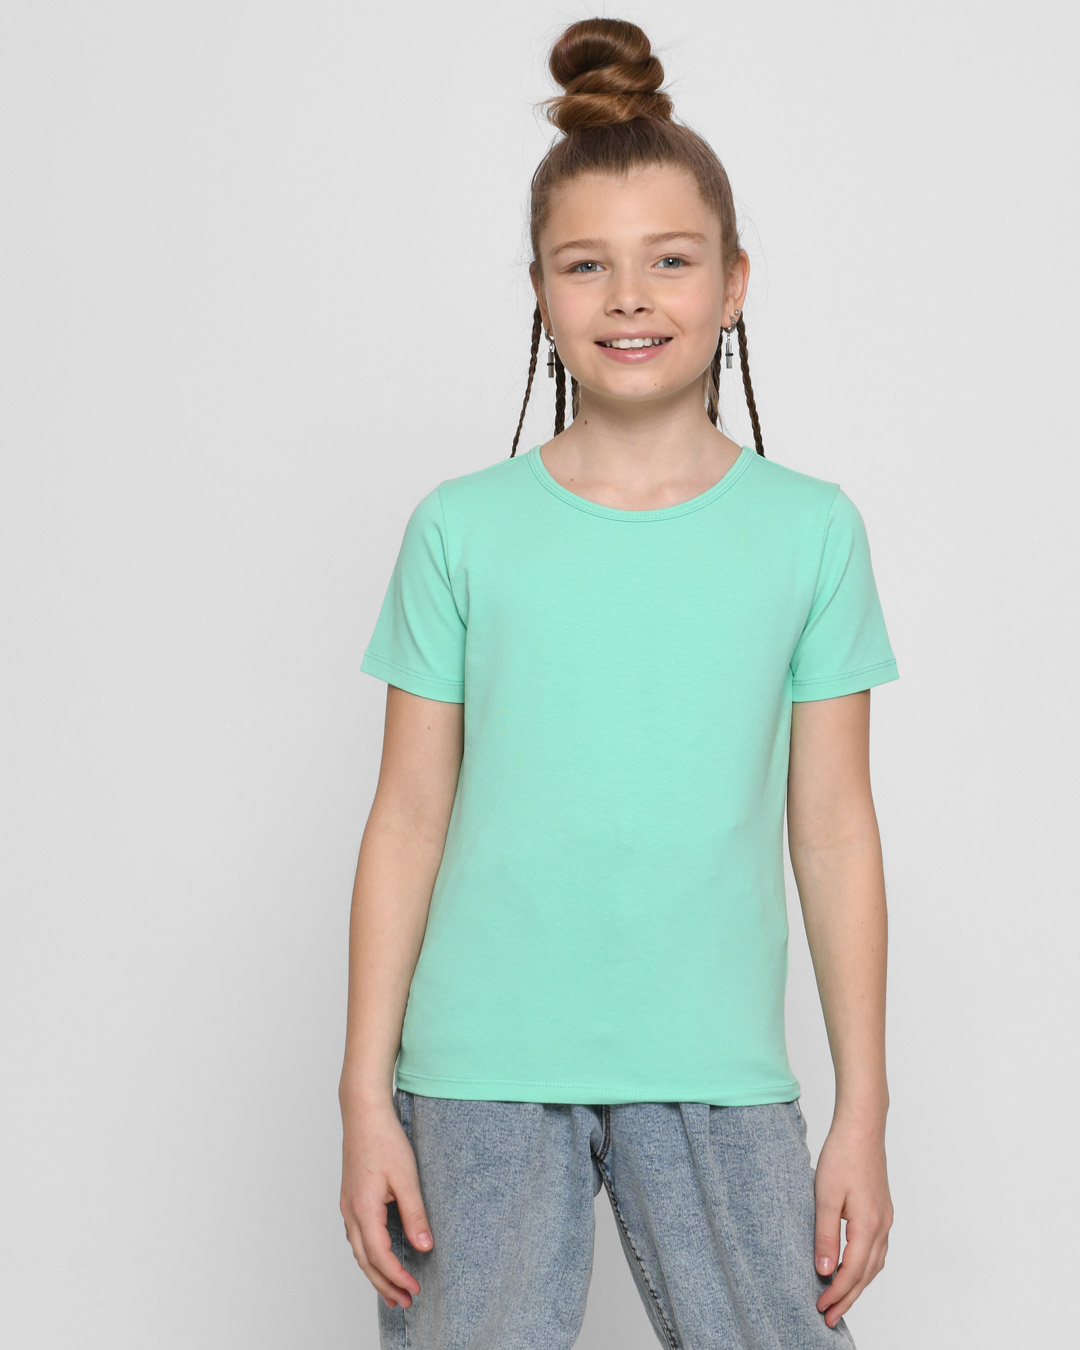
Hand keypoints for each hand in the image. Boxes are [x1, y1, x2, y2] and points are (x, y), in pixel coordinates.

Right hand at [339, 1097, 433, 1310]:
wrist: (363, 1112)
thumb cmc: (384, 1139)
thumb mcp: (406, 1177)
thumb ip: (415, 1214)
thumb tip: (424, 1246)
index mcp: (363, 1209)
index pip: (379, 1256)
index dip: (397, 1277)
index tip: (415, 1289)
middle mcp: (350, 1212)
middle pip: (365, 1261)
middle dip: (385, 1285)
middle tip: (405, 1302)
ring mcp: (347, 1205)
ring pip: (359, 1251)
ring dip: (376, 1273)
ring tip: (393, 1289)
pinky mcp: (350, 1198)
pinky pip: (357, 1237)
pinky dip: (369, 1255)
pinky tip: (380, 1257)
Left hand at [811, 1113, 892, 1328]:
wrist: (862, 1128)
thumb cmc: (841, 1156)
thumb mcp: (825, 1195)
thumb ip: (825, 1235)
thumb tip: (824, 1271)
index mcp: (868, 1225)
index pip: (852, 1272)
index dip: (836, 1293)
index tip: (820, 1308)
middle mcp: (882, 1227)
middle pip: (866, 1275)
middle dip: (848, 1298)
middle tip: (829, 1317)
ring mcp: (885, 1219)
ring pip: (875, 1265)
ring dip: (858, 1285)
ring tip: (840, 1300)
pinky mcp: (882, 1211)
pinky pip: (877, 1250)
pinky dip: (865, 1267)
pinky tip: (854, 1268)